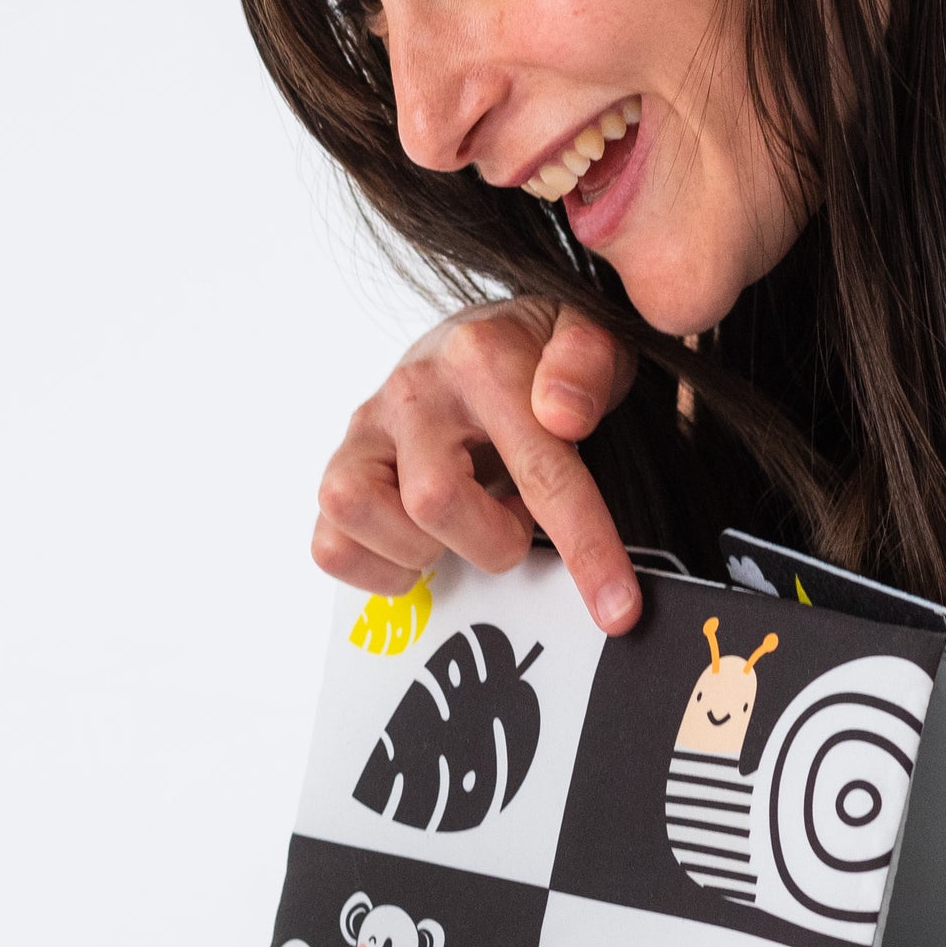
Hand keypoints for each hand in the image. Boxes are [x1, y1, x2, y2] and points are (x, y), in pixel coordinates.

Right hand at [317, 299, 642, 630]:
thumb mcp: (588, 337)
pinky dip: (374, 568)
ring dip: (419, 547)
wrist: (477, 339)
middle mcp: (413, 390)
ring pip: (356, 510)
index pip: (537, 467)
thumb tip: (563, 413)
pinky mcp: (339, 466)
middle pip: (434, 500)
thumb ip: (588, 362)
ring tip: (459, 531)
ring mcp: (366, 429)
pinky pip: (328, 543)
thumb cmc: (537, 356)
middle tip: (515, 520)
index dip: (585, 547)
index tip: (617, 609)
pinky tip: (418, 549)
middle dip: (491, 539)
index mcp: (480, 357)